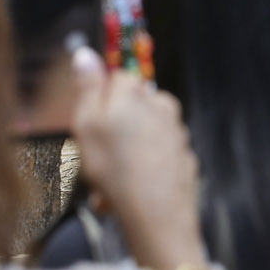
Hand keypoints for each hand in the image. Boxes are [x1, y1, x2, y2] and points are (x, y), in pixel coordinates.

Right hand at [70, 47, 205, 269]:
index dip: (99, 100)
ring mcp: (177, 135)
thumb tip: (86, 55)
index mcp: (139, 94)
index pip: (117, 78)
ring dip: (122, 158)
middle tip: (95, 160)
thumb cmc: (115, 168)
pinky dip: (140, 174)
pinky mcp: (184, 161)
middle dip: (111, 133)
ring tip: (107, 187)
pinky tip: (125, 196)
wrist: (157, 214)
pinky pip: (154, 162)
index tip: (88, 124)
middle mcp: (164, 107)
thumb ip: (87, 87)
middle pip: (130, 110)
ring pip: (140, 139)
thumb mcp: (87, 124)